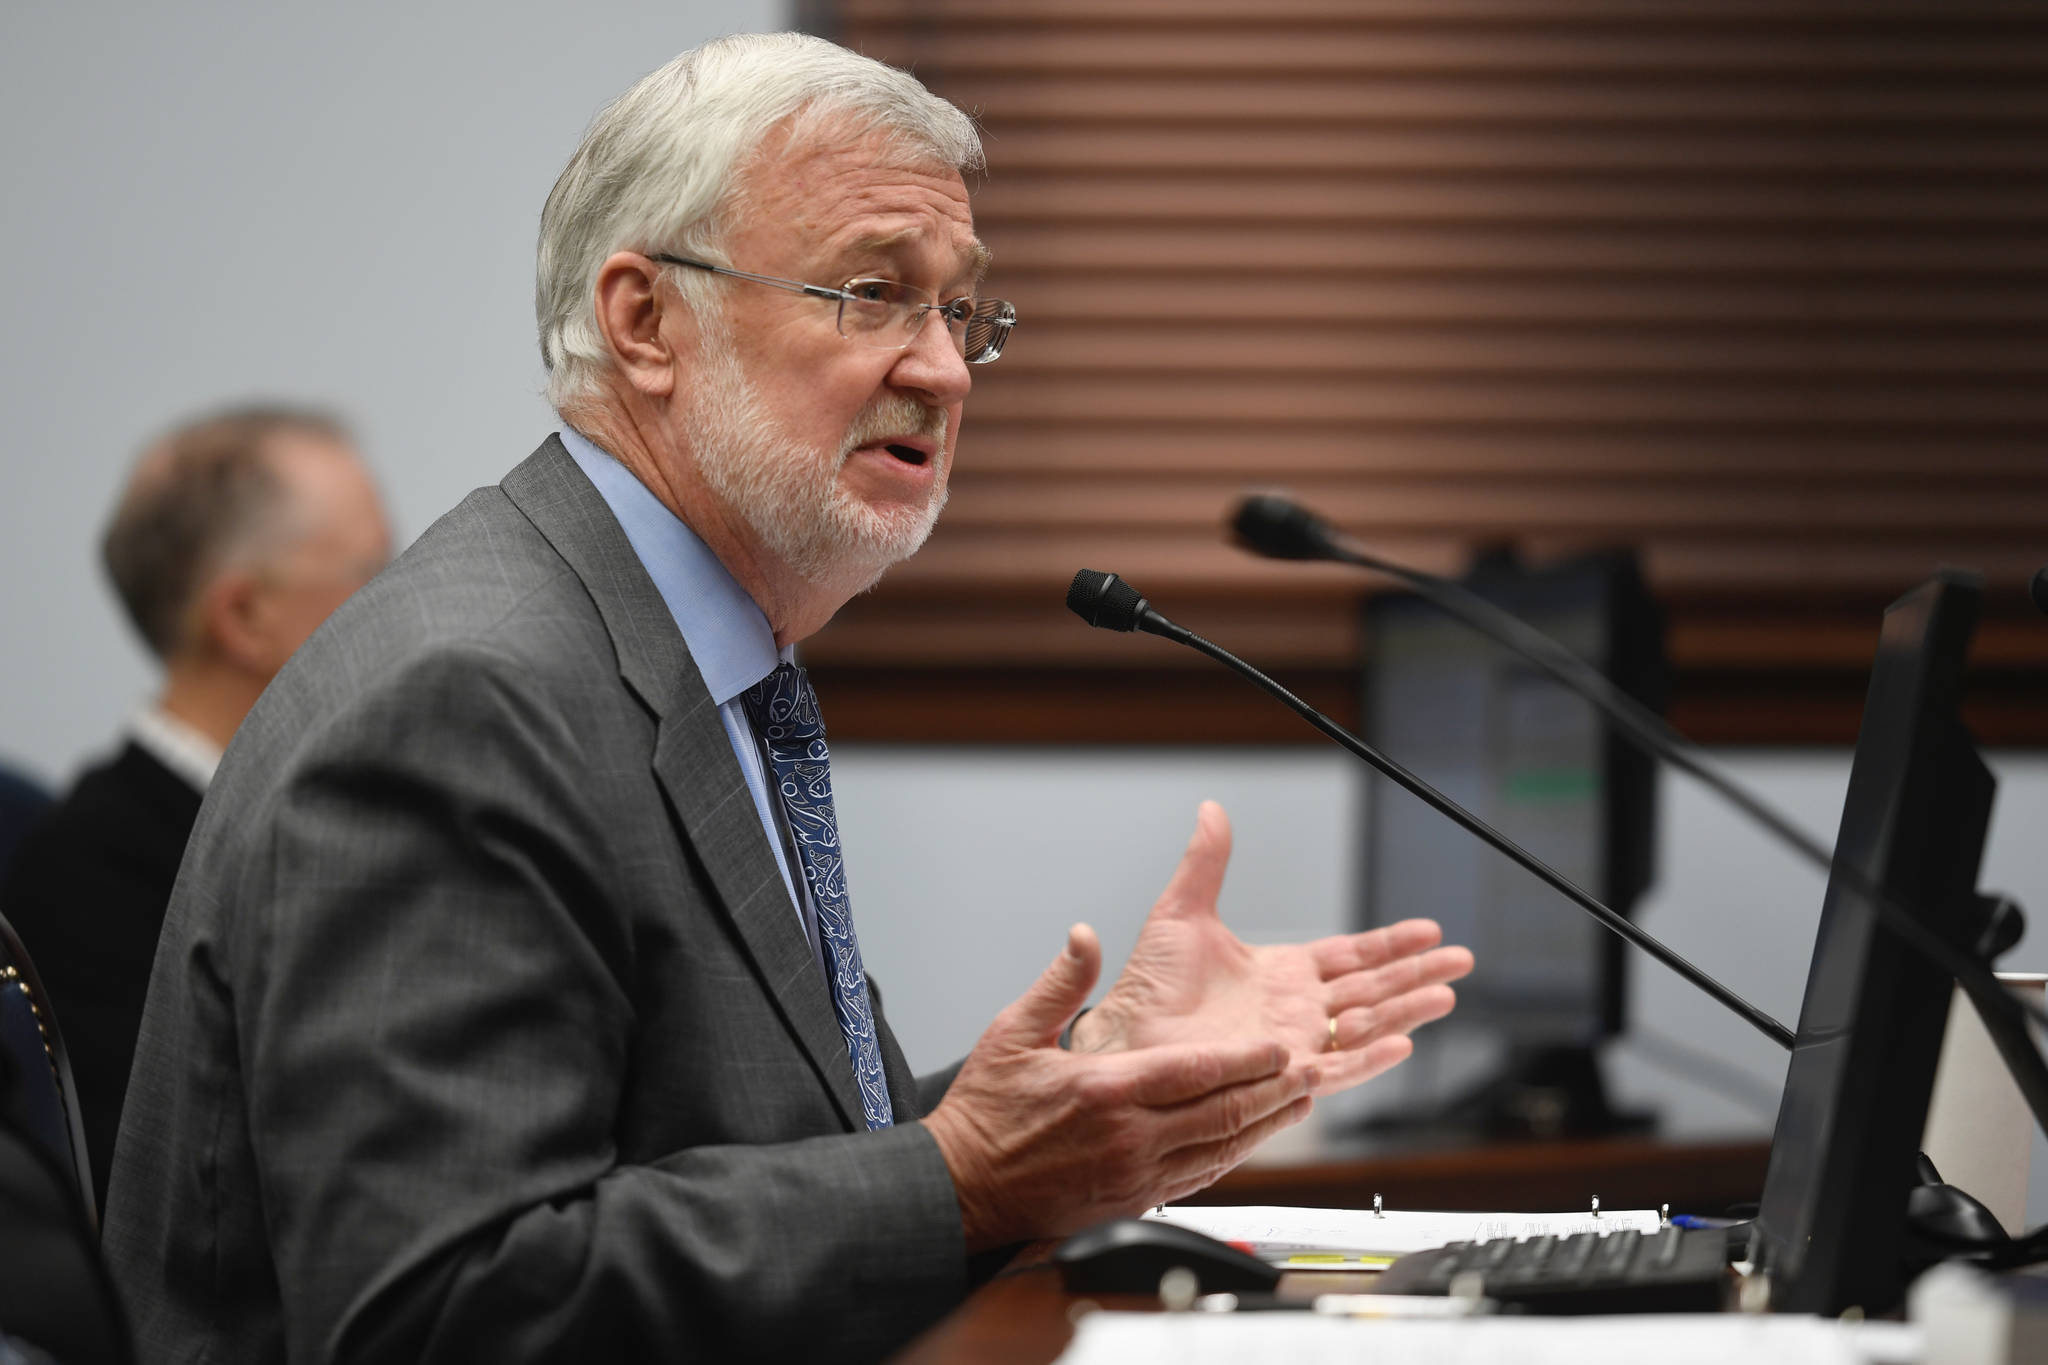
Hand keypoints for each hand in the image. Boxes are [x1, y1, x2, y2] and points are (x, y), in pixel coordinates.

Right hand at [922, 925, 1317, 1252]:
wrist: (963, 1188)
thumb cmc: (985, 1115)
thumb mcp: (1011, 1033)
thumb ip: (1060, 984)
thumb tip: (1085, 937)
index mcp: (1105, 1091)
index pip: (1194, 1072)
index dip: (1244, 1059)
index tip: (1277, 1046)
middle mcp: (1130, 1136)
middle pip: (1221, 1111)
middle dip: (1270, 1090)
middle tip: (1309, 1069)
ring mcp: (1136, 1174)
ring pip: (1220, 1148)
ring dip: (1264, 1124)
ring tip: (1298, 1100)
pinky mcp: (1136, 1200)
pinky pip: (1201, 1177)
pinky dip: (1234, 1155)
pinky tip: (1253, 1139)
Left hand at [1071, 802, 1473, 1095]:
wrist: (1124, 1038)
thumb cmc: (1145, 987)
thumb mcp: (1182, 913)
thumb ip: (1207, 863)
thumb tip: (1211, 810)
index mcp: (1281, 974)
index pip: (1350, 957)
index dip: (1390, 944)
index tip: (1429, 929)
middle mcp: (1294, 1010)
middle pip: (1372, 990)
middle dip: (1417, 974)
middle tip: (1461, 960)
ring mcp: (1293, 1043)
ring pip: (1365, 1026)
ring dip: (1407, 1010)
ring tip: (1446, 994)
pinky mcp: (1281, 1073)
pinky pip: (1337, 1067)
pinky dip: (1370, 1057)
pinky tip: (1402, 1043)